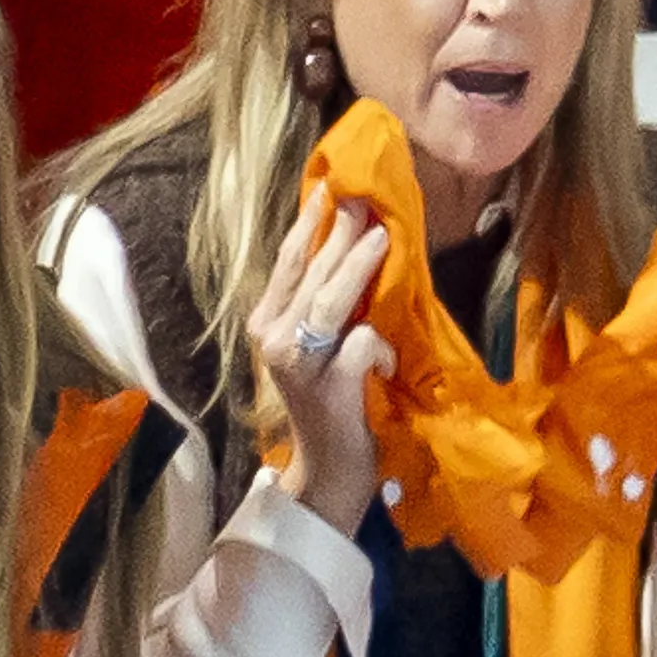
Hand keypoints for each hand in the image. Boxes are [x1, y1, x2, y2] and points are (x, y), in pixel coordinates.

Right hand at [248, 184, 395, 531]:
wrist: (328, 468)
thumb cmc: (330, 403)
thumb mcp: (318, 347)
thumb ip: (322, 305)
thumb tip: (351, 248)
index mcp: (266, 323)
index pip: (287, 262)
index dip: (309, 223)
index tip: (331, 188)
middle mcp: (273, 338)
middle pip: (307, 272)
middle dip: (338, 233)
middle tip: (364, 199)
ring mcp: (299, 363)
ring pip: (328, 301)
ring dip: (356, 267)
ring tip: (382, 237)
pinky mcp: (328, 387)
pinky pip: (360, 344)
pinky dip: (381, 345)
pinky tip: (390, 360)